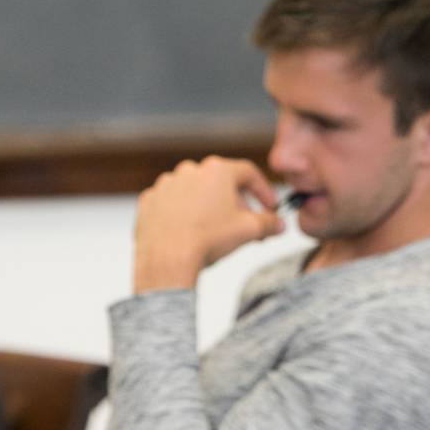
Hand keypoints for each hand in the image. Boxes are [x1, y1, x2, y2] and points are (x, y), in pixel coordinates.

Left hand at [132, 156, 284, 293]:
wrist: (168, 258)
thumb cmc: (208, 240)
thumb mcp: (249, 231)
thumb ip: (269, 223)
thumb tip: (279, 224)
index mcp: (217, 171)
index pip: (249, 174)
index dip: (263, 191)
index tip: (269, 207)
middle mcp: (190, 170)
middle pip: (221, 184)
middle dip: (236, 204)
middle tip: (245, 226)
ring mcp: (167, 184)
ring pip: (195, 193)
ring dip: (208, 207)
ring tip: (215, 231)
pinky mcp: (150, 201)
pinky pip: (171, 204)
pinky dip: (182, 215)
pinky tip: (189, 232)